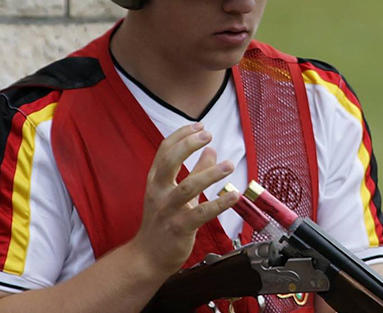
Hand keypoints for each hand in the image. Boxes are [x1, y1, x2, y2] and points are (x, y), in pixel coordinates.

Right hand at [129, 123, 238, 276]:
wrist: (148, 257)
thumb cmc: (162, 222)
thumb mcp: (176, 193)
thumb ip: (194, 172)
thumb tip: (211, 151)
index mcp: (155, 181)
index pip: (164, 150)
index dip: (181, 135)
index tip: (200, 126)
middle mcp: (158, 192)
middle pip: (169, 162)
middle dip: (188, 145)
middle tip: (208, 135)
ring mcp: (167, 211)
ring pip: (187, 188)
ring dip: (209, 174)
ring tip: (228, 165)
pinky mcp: (179, 228)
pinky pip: (200, 214)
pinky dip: (219, 204)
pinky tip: (234, 196)